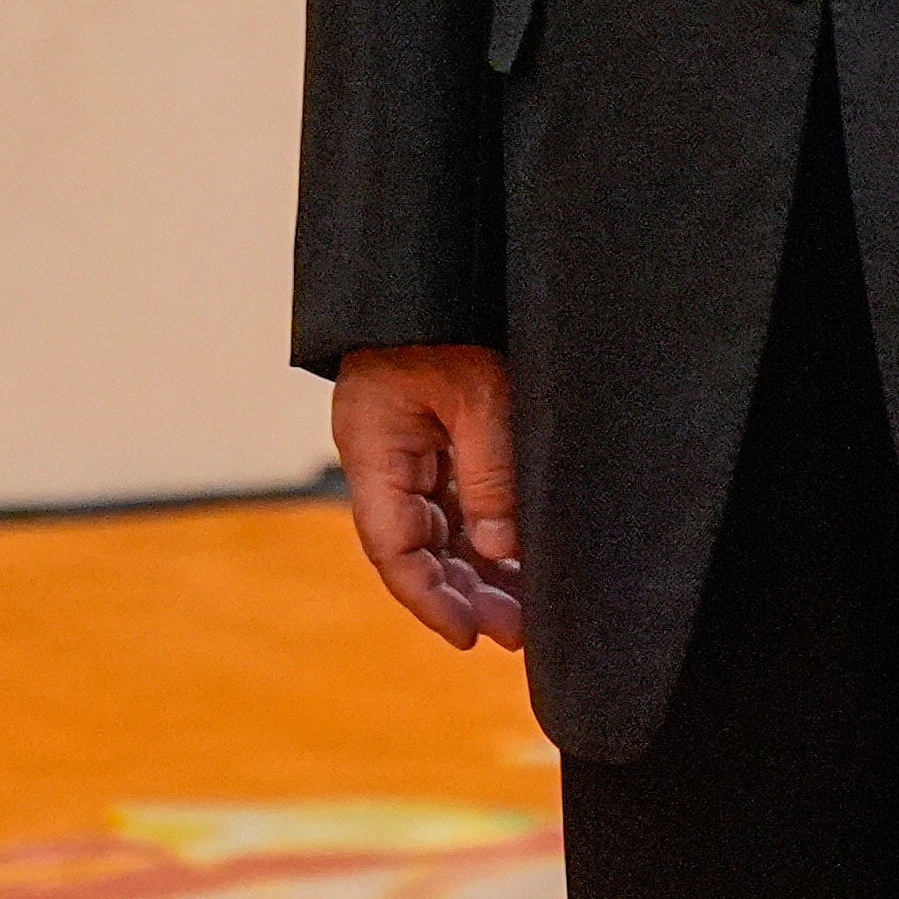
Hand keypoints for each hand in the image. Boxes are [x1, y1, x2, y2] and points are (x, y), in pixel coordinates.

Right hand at [334, 343, 525, 649]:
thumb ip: (491, 477)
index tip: (469, 637)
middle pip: (416, 545)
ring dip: (477, 568)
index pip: (393, 548)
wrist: (437, 261)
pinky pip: (454, 497)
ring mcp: (408, 444)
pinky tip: (517, 560)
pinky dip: (484, 530)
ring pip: (438, 526)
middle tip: (517, 631)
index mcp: (373, 446)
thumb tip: (504, 553)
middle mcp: (383, 453)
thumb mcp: (481, 396)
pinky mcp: (435, 432)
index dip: (429, 599)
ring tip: (526, 609)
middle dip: (464, 592)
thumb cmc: (452, 319)